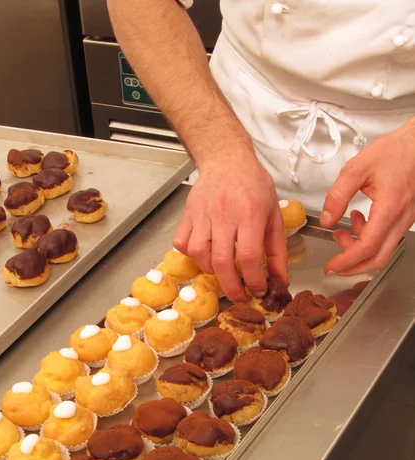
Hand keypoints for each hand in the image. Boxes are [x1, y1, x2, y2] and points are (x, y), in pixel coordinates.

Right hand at [173, 152, 287, 301]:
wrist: (227, 160)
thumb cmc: (253, 186)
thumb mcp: (274, 215)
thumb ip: (277, 250)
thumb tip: (280, 280)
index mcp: (250, 214)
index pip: (249, 256)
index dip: (253, 280)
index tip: (258, 290)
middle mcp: (224, 215)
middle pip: (222, 261)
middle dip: (231, 286)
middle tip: (239, 296)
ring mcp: (202, 214)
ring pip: (199, 254)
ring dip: (211, 271)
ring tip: (222, 272)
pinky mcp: (188, 214)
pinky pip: (182, 242)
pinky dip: (191, 255)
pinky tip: (204, 255)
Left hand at [320, 118, 414, 275]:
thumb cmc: (394, 152)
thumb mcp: (357, 169)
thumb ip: (338, 196)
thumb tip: (327, 219)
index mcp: (389, 208)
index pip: (367, 247)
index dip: (346, 261)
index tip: (331, 265)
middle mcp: (400, 219)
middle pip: (378, 258)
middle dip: (353, 267)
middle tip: (334, 265)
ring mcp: (405, 220)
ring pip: (383, 251)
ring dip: (359, 250)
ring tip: (342, 233)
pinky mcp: (404, 218)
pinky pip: (387, 238)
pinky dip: (369, 238)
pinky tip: (357, 221)